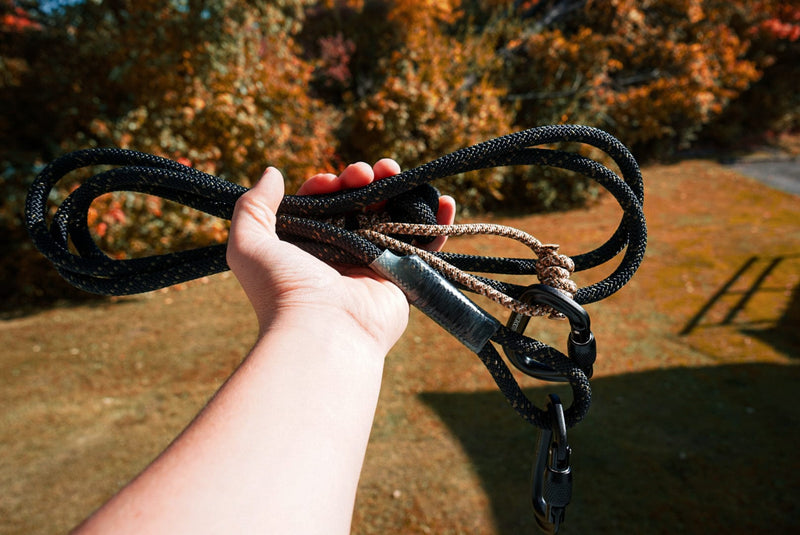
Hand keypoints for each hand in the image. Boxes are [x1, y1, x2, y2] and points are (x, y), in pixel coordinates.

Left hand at [227, 159, 455, 352]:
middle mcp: (340, 253)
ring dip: (398, 190)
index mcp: (307, 245)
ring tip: (398, 172)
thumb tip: (272, 172)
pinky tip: (444, 201)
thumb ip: (253, 207)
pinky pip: (425, 243)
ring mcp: (373, 263)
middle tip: (368, 172)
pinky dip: (438, 222)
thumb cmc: (283, 290)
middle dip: (365, 180)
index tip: (331, 181)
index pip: (321, 203)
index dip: (327, 184)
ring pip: (392, 216)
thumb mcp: (249, 244)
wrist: (323, 331)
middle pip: (359, 204)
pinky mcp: (402, 276)